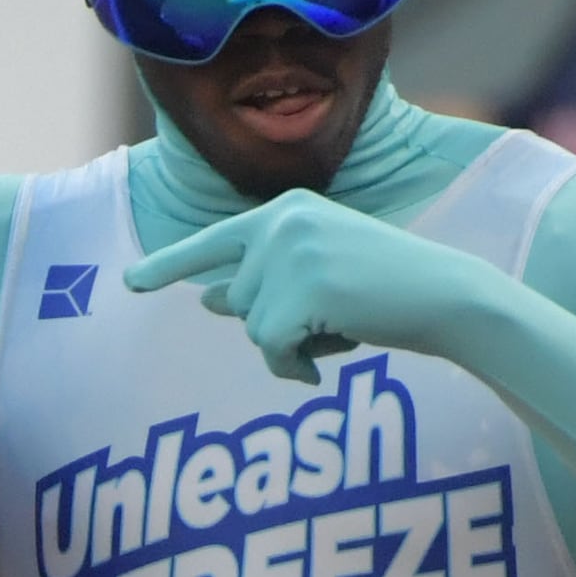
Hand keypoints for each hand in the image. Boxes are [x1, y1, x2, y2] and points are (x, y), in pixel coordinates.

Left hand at [126, 190, 510, 384]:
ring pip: (250, 327)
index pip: (215, 242)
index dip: (170, 267)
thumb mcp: (318, 279)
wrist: (444, 295)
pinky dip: (293, 365)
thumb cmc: (386, 290)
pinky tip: (328, 359)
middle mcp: (281, 223)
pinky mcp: (302, 289)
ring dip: (288, 345)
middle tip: (331, 317)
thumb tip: (208, 298)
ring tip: (339, 327)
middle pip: (235, 300)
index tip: (131, 285)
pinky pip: (270, 348)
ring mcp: (290, 253)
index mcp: (285, 211)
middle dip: (275, 324)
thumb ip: (262, 282)